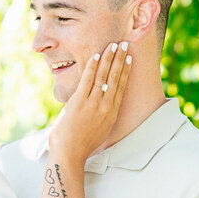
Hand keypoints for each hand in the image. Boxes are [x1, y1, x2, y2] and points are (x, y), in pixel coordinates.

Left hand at [48, 40, 130, 160]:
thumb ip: (102, 115)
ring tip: (113, 45)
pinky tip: (97, 55)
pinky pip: (88, 80)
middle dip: (120, 59)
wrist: (70, 153)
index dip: (125, 70)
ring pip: (104, 76)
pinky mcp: (79, 102)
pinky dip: (93, 66)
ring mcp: (93, 103)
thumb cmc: (82, 144)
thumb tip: (101, 104)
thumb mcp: (100, 129)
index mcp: (111, 113)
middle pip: (115, 78)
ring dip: (109, 58)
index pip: (121, 86)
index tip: (129, 58)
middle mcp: (105, 106)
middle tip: (124, 44)